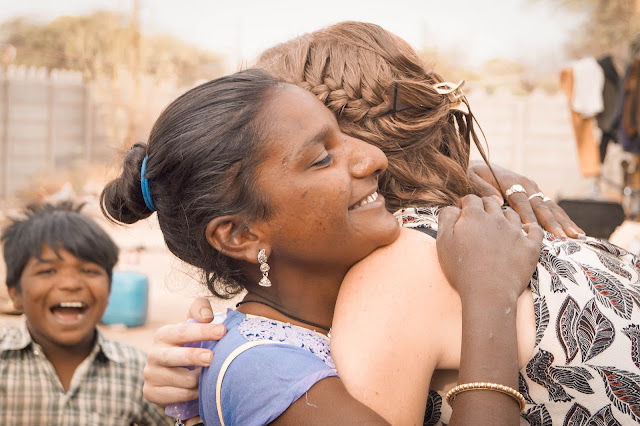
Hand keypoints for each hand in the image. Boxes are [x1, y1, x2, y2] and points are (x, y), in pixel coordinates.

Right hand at [143, 298, 224, 405]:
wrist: (173, 372)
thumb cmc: (189, 343)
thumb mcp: (193, 324)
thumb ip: (200, 310)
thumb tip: (206, 315)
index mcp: (164, 334)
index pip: (183, 331)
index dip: (203, 331)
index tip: (222, 331)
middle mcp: (153, 354)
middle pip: (174, 356)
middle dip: (193, 357)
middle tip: (212, 358)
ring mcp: (150, 374)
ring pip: (181, 380)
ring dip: (200, 380)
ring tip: (212, 376)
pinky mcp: (151, 393)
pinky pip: (179, 395)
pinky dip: (194, 394)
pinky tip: (201, 389)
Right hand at [436, 195, 543, 302]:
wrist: (488, 292)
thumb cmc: (462, 268)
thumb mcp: (443, 241)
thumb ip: (446, 218)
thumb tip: (452, 207)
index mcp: (475, 216)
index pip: (471, 199)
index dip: (466, 204)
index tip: (463, 212)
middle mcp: (497, 219)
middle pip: (491, 203)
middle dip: (484, 206)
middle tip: (480, 218)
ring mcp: (516, 232)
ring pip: (512, 214)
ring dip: (504, 216)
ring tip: (499, 225)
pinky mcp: (530, 247)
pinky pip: (535, 231)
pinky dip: (531, 228)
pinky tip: (526, 231)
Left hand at [468, 160, 583, 238]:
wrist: (478, 168)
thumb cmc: (472, 176)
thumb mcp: (471, 178)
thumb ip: (482, 189)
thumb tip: (496, 200)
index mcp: (510, 181)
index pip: (521, 201)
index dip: (528, 215)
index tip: (535, 230)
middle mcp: (525, 184)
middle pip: (541, 205)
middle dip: (553, 222)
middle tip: (564, 237)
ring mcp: (533, 190)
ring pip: (550, 207)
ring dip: (563, 221)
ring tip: (576, 235)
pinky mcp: (536, 195)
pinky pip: (551, 208)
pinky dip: (563, 219)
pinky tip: (574, 231)